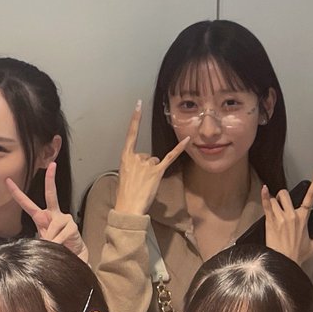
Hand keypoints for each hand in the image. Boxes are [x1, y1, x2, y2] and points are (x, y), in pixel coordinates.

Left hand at [6, 163, 86, 261]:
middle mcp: (53, 213)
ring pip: (53, 225)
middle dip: (51, 179)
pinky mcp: (72, 225)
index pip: (27, 203)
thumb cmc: (57, 245)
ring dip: (51, 238)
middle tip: (52, 165)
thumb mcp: (44, 241)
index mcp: (42, 216)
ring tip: (52, 246)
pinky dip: (58, 241)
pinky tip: (60, 245)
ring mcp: (64, 218)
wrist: (73, 254)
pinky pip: (61, 234)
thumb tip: (45, 241)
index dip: (17, 193)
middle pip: (51, 194)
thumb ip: (42, 238)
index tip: (8, 181)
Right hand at [115, 100, 190, 215]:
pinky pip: (170, 157)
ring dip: (153, 172)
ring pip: (155, 161)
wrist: (128, 207)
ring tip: (145, 184)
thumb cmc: (125, 194)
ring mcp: (147, 164)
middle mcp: (136, 157)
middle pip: (147, 156)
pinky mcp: (157, 172)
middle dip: (146, 168)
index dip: (135, 119)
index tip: (138, 105)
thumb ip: (134, 166)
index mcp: (125, 157)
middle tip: (140, 182)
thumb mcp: (124, 175)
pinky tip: (188, 139)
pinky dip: (179, 148)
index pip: (130, 134)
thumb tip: (144, 166)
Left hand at [263, 163, 312, 265]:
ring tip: (273, 210)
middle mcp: (292, 215)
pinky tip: (264, 189)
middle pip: (286, 194)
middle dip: (282, 196)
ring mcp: (280, 217)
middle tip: (280, 203)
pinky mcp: (270, 221)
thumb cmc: (298, 256)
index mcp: (304, 218)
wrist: (284, 262)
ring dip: (273, 202)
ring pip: (275, 199)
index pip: (311, 196)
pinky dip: (264, 195)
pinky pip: (266, 204)